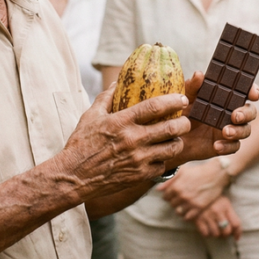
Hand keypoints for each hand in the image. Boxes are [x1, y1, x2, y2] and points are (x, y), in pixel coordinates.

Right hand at [59, 84, 190, 200]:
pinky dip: (164, 159)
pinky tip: (159, 155)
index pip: (155, 107)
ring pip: (172, 148)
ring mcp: (138, 159)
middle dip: (184, 123)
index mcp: (122, 122)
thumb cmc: (81, 144)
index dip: (173, 101)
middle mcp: (133, 139)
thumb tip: (117, 82)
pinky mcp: (140, 175)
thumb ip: (106, 98)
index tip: (183, 99)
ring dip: (177, 141)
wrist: (74, 176)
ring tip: (175, 138)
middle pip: (171, 128)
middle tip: (184, 120)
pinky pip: (162, 165)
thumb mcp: (91, 116)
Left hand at [157, 158, 227, 219]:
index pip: (166, 197)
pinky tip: (189, 210)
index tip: (173, 194)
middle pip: (172, 204)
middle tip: (180, 198)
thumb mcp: (182, 171)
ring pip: (178, 212)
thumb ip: (169, 180)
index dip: (168, 195)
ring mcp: (190, 203)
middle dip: (174, 202)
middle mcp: (182, 196)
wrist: (215, 174)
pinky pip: (187, 217)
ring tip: (184, 204)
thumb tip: (158, 189)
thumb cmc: (198, 171)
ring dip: (180, 209)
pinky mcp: (198, 208)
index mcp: (176, 187)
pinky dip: (187, 215)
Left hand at [176, 71, 258, 163]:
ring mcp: (231, 128)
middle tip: (235, 116)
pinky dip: (228, 146)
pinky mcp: (226, 144)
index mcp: (227, 97)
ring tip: (225, 132)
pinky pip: (234, 147)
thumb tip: (199, 74)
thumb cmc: (183, 110)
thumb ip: (193, 86)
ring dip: (238, 131)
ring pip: (245, 130)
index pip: (245, 91)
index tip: (253, 94)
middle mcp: (232, 112)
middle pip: (250, 111)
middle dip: (246, 113)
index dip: (253, 91)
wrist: (174, 135)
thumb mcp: (186, 96)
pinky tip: (217, 146)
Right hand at [194, 195, 241, 239]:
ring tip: (214, 229)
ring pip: (216, 234)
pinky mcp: (198, 219)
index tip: (236, 237)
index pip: (236, 223)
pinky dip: (207, 234)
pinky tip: (207, 229)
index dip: (237, 233)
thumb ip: (230, 214)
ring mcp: (207, 215)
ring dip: (216, 234)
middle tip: (223, 233)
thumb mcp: (224, 202)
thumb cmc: (212, 199)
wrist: (195, 194)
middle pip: (226, 231)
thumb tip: (236, 231)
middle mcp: (217, 211)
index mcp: (225, 205)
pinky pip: (205, 234)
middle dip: (226, 235)